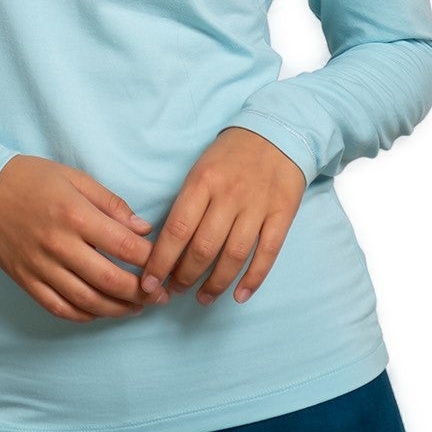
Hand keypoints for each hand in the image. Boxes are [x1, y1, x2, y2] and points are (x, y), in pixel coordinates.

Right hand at [0, 155, 172, 320]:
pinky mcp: (26, 280)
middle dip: (142, 293)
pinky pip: (59, 308)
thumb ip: (112, 204)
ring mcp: (41, 267)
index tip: (164, 263)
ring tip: (137, 308)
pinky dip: (84, 315)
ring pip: (87, 301)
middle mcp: (59, 245)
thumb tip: (143, 230)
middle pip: (110, 280)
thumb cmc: (32, 179)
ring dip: (118, 309)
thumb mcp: (76, 179)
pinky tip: (100, 311)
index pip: (124, 246)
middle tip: (159, 296)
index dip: (150, 259)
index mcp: (75, 215)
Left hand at [137, 127, 306, 306]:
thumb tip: (165, 246)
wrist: (277, 133)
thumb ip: (185, 204)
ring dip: (214, 284)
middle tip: (173, 291)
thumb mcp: (199, 169)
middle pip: (203, 248)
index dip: (161, 262)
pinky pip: (267, 254)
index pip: (176, 230)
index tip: (149, 283)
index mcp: (202, 182)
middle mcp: (229, 196)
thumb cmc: (230, 156)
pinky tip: (238, 296)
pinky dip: (253, 279)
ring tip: (201, 298)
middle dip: (184, 277)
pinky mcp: (282, 215)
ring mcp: (257, 207)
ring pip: (233, 256)